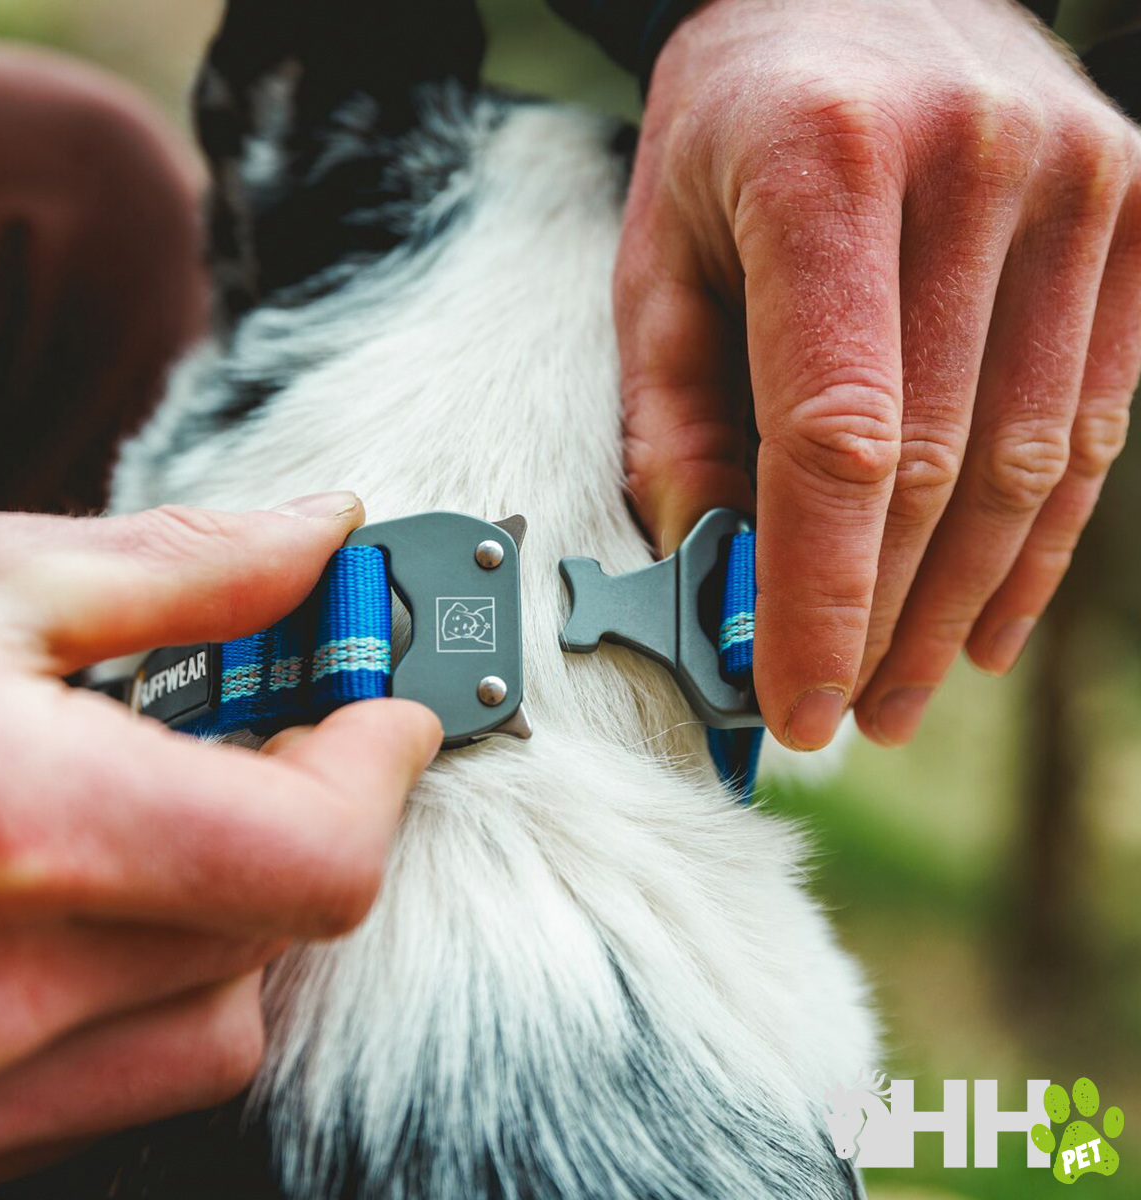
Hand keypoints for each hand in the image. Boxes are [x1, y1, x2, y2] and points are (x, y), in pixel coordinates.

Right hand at [0, 495, 440, 1195]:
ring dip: (229, 904)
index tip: (387, 705)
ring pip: (210, 1018)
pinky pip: (108, 1077)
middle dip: (307, 812)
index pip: (319, 853)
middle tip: (281, 726)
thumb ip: (178, 569)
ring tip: (171, 805)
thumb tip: (314, 537)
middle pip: (279, 928)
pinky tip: (81, 892)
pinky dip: (140, 982)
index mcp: (15, 824)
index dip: (381, 765)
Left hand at [618, 0, 1140, 748]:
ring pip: (1030, 465)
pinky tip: (987, 622)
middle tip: (840, 714)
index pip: (837, 438)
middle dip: (883, 619)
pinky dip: (1041, 544)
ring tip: (901, 691)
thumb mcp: (659, 259)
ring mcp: (1082, 184)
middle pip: (938, 469)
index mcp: (825, 168)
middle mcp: (977, 166)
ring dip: (960, 605)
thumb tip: (714, 575)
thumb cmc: (734, 132)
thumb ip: (676, 418)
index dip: (818, 593)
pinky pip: (1096, 424)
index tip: (793, 700)